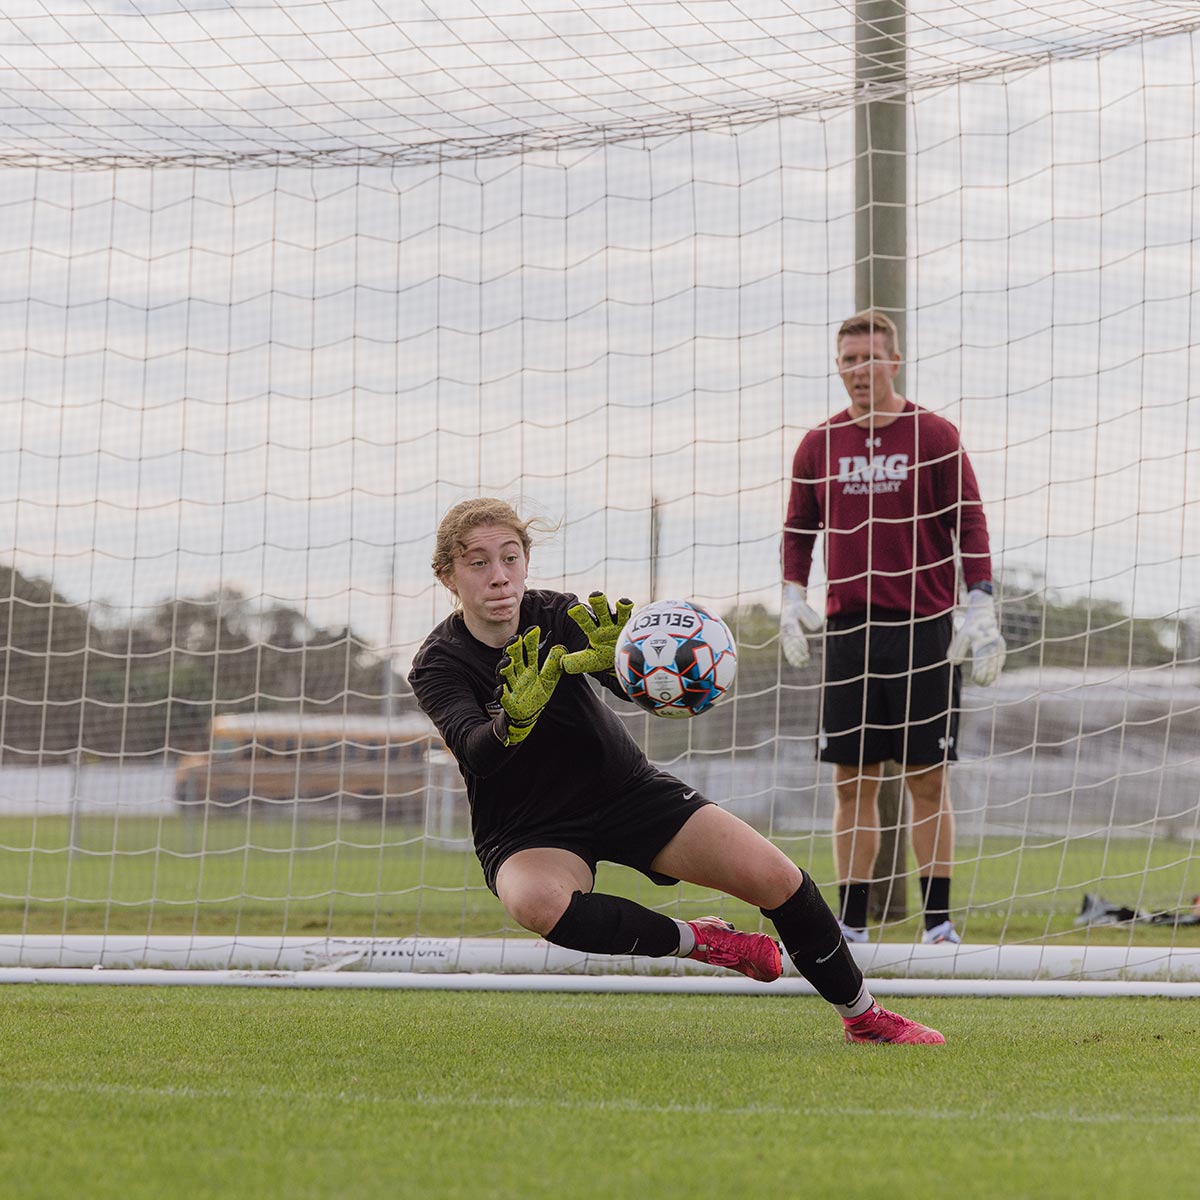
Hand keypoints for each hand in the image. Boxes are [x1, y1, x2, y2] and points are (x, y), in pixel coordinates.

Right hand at [496, 627, 566, 744]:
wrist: (528, 715)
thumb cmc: (536, 695)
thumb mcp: (549, 679)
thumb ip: (553, 665)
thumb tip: (561, 648)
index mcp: (529, 668)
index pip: (529, 652)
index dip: (531, 641)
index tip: (535, 629)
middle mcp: (518, 675)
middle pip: (514, 659)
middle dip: (514, 649)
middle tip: (517, 639)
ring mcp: (512, 687)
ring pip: (506, 675)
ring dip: (505, 667)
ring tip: (508, 660)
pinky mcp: (508, 701)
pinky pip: (502, 696)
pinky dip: (501, 692)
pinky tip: (501, 688)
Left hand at [562, 591, 634, 675]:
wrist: (621, 662)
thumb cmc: (602, 658)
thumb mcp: (588, 660)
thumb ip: (576, 662)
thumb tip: (562, 662)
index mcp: (593, 629)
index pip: (585, 620)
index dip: (580, 614)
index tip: (574, 610)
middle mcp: (606, 623)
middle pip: (601, 609)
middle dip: (598, 601)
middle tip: (595, 596)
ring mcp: (621, 625)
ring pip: (621, 611)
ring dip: (622, 605)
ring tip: (623, 603)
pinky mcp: (634, 629)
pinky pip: (636, 620)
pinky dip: (639, 617)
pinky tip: (642, 614)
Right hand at [780, 582, 822, 669]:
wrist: (789, 601)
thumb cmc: (797, 604)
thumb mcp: (803, 607)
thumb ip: (809, 616)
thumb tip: (817, 627)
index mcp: (789, 622)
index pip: (794, 635)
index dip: (799, 643)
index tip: (805, 650)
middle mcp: (786, 630)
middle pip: (791, 644)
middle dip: (797, 653)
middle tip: (805, 660)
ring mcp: (785, 634)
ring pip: (789, 648)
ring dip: (795, 657)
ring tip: (802, 665)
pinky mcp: (786, 637)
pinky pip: (788, 649)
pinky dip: (792, 657)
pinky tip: (797, 663)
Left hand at [947, 589, 1006, 685]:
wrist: (983, 615)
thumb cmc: (970, 627)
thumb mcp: (961, 636)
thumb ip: (957, 649)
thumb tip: (954, 663)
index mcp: (981, 642)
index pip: (980, 661)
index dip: (979, 671)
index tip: (974, 680)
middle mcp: (991, 644)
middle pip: (989, 664)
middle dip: (986, 675)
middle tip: (981, 685)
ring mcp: (998, 645)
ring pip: (996, 663)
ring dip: (992, 674)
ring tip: (987, 683)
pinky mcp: (1001, 646)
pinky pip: (1000, 660)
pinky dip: (997, 668)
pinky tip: (994, 677)